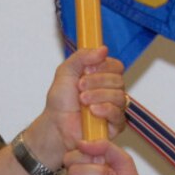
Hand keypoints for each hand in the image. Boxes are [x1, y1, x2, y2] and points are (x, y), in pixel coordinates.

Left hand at [21, 46, 125, 167]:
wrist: (55, 125)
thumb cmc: (60, 102)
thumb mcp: (66, 71)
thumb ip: (82, 56)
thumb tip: (103, 49)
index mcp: (102, 77)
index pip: (116, 66)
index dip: (104, 66)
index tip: (87, 70)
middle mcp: (110, 91)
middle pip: (119, 80)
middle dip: (97, 82)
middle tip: (80, 87)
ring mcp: (114, 108)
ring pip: (120, 96)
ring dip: (99, 96)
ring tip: (82, 100)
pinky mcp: (114, 125)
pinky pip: (119, 114)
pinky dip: (105, 110)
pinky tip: (92, 111)